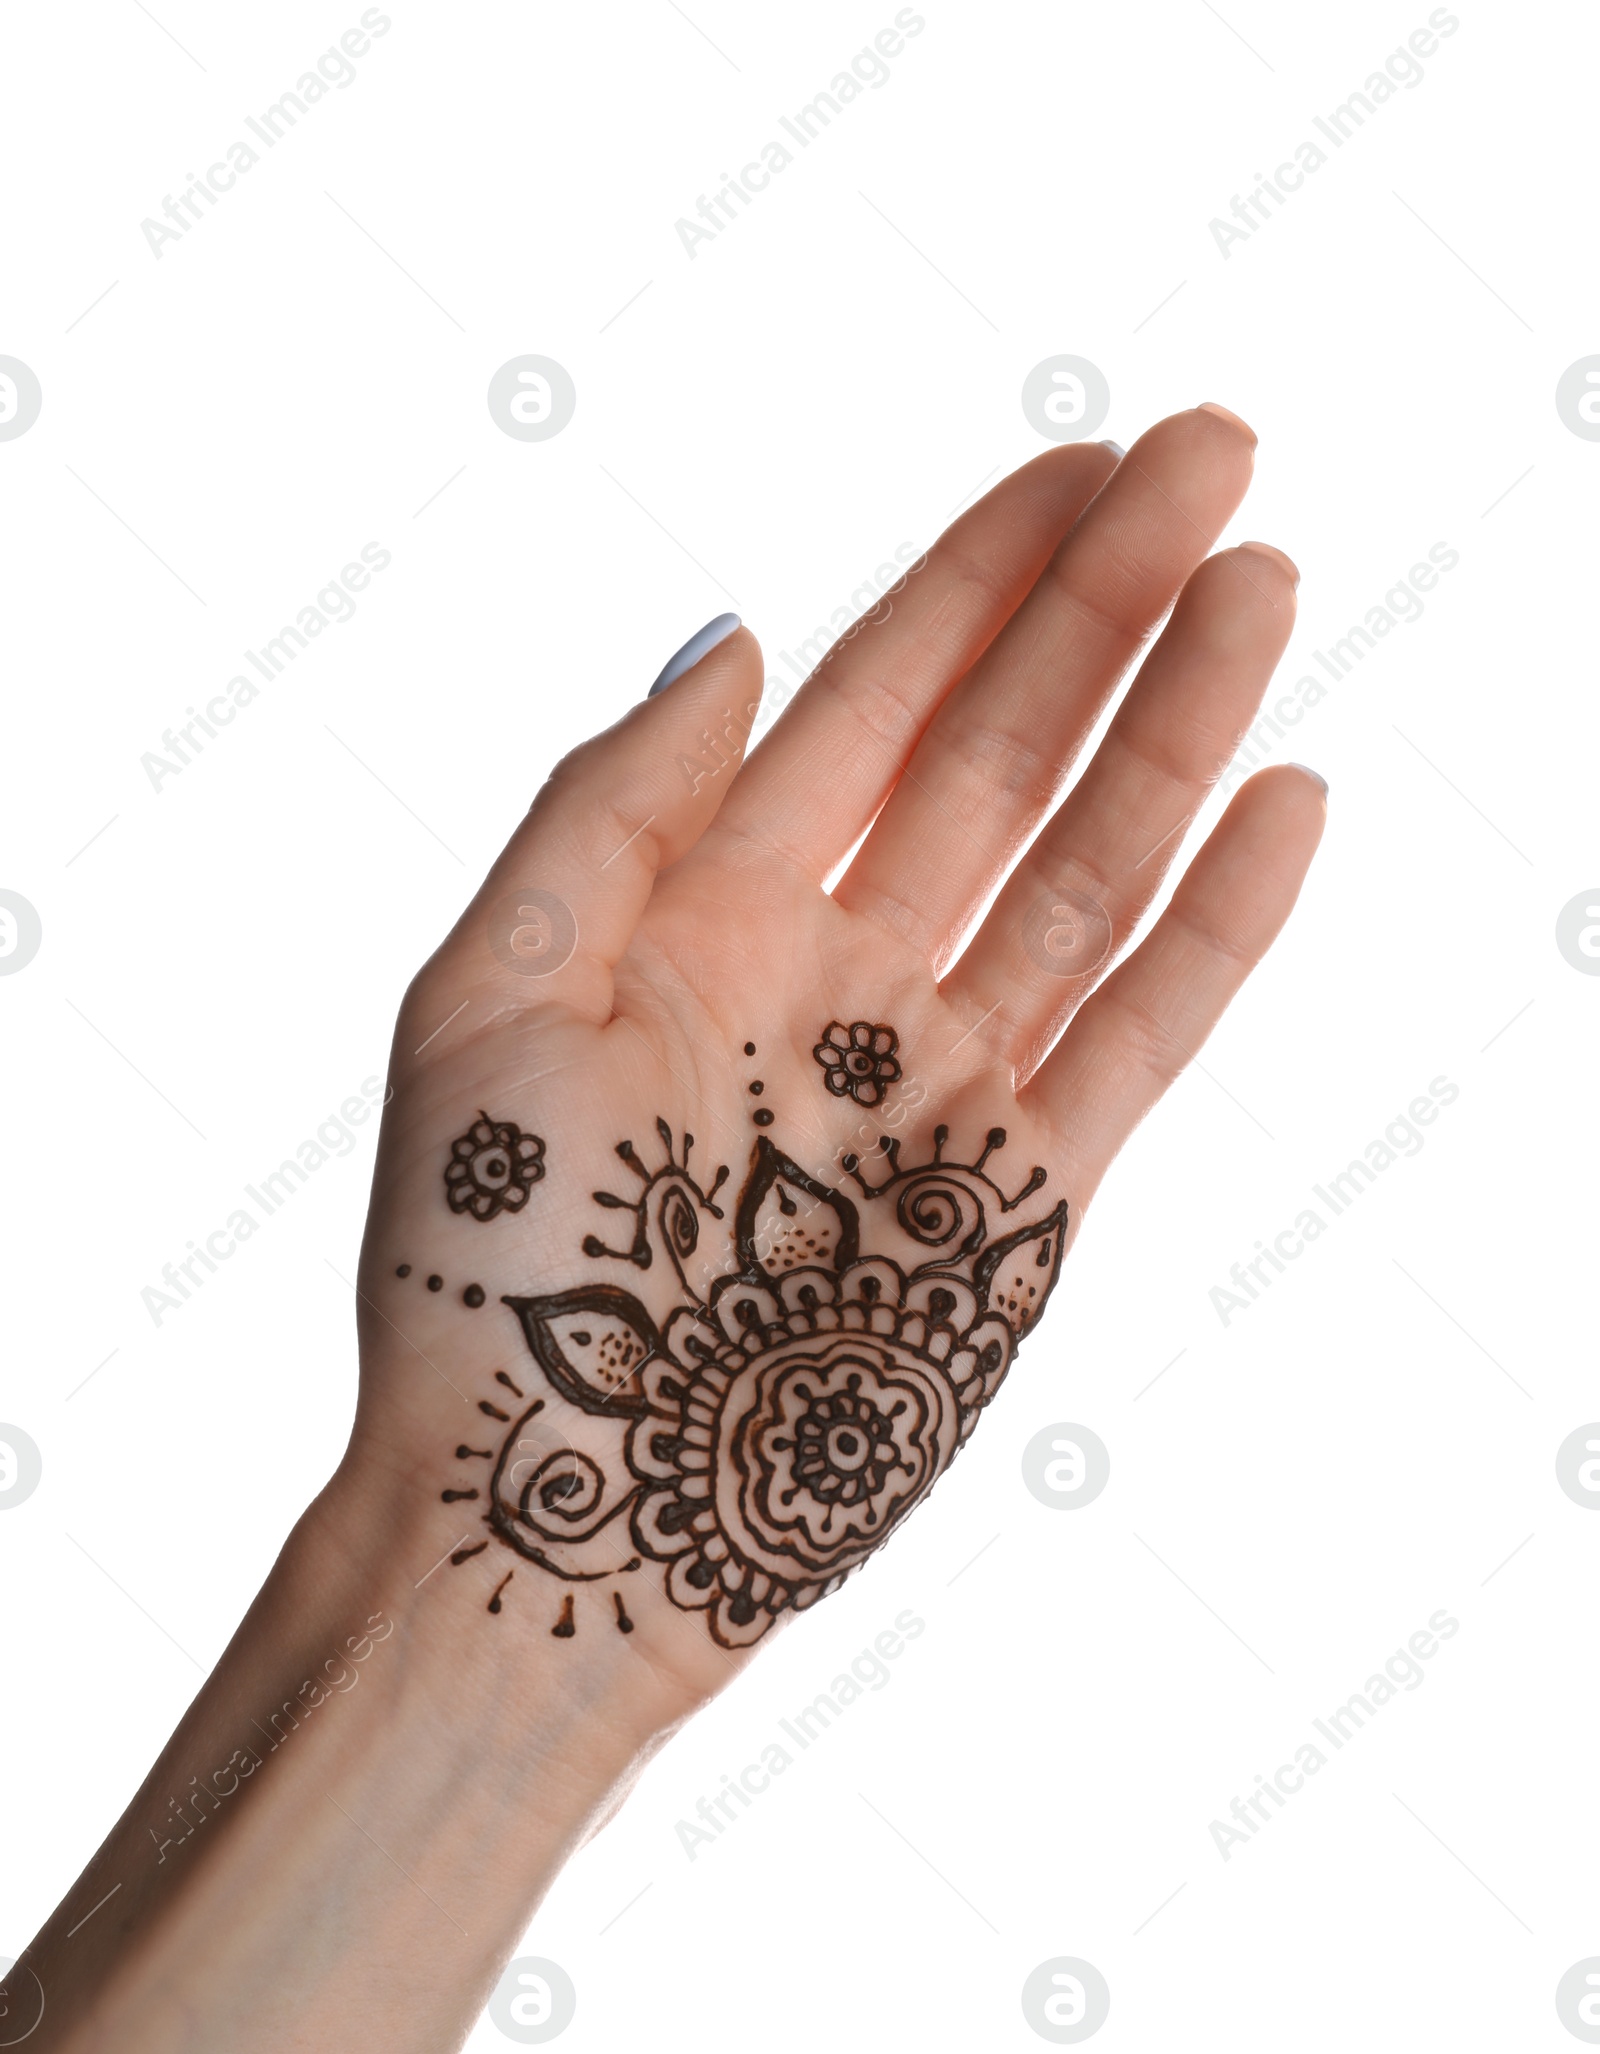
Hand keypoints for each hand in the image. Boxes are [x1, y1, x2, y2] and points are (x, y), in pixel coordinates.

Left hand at [348, 405, 1322, 1725]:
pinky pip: (1140, 1039)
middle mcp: (839, 981)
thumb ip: (607, 811)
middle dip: (1104, 607)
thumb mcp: (485, 999)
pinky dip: (1217, 929)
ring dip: (1177, 729)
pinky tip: (1281, 803)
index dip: (973, 578)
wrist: (542, 1525)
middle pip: (1000, 755)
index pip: (869, 704)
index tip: (1081, 462)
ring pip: (1085, 870)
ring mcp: (940, 1086)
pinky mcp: (1020, 1203)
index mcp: (707, 918)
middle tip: (1217, 460)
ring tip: (1262, 583)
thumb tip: (724, 636)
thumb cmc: (479, 1278)